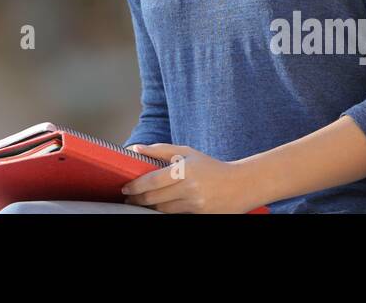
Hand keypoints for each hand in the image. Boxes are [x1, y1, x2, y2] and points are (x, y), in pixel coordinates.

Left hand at [122, 143, 266, 213]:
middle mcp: (189, 189)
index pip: (152, 181)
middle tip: (128, 198)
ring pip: (162, 211)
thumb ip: (160, 150)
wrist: (240, 186)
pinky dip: (165, 212)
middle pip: (154, 199)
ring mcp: (195, 206)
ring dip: (149, 207)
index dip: (135, 186)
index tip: (125, 188)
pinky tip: (159, 207)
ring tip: (141, 202)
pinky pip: (175, 216)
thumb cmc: (210, 167)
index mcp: (184, 171)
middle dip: (137, 199)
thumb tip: (135, 148)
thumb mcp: (187, 152)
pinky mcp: (199, 216)